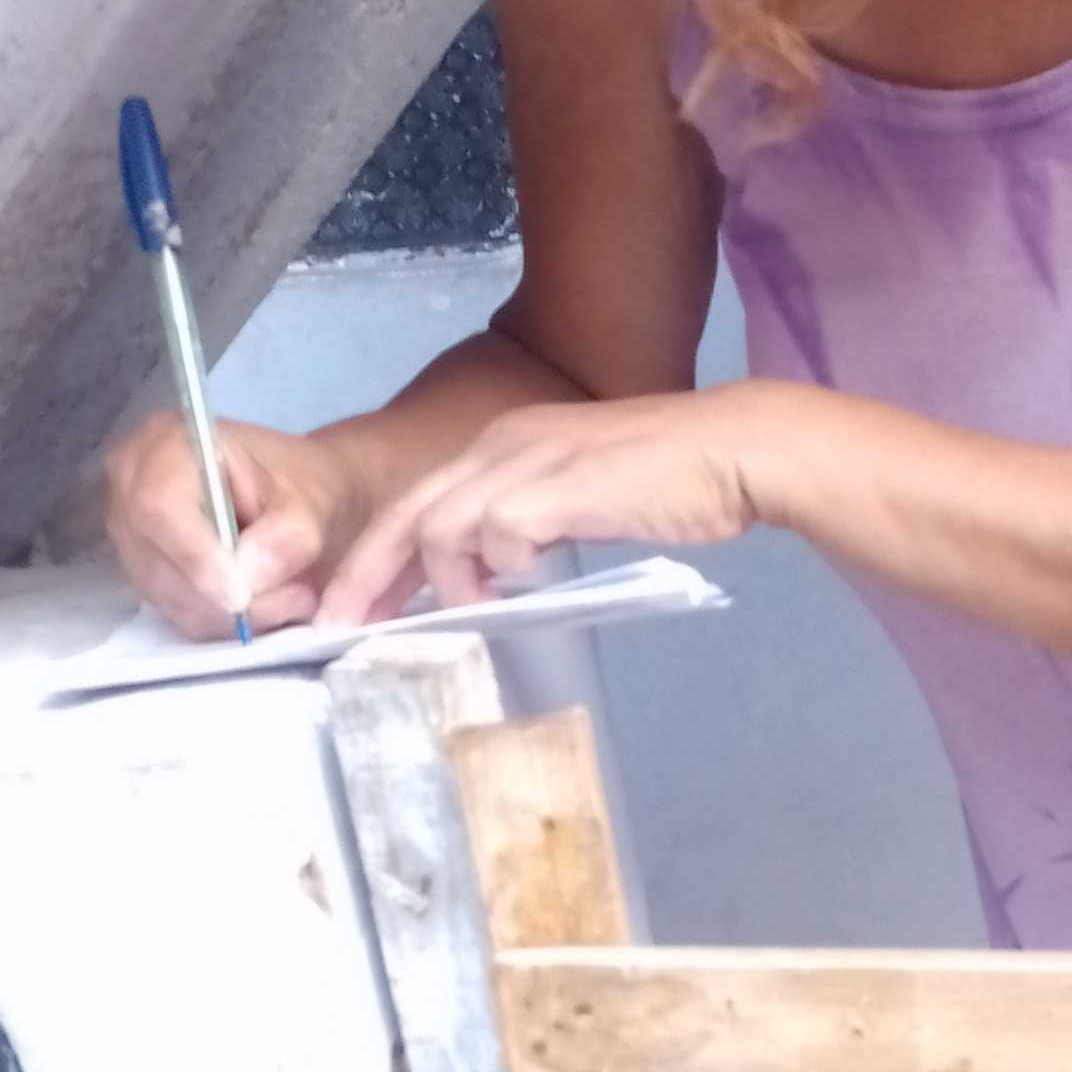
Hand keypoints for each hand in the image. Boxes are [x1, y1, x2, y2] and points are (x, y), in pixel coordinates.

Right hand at [103, 412, 355, 637]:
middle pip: (159, 562)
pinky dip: (229, 623)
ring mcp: (133, 535)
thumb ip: (288, 536)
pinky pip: (180, 616)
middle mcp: (132, 488)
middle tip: (299, 598)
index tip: (240, 596)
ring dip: (237, 615)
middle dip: (227, 597)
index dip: (194, 557)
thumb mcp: (312, 500)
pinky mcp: (147, 575)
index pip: (158, 507)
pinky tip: (270, 605)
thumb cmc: (301, 484)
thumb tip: (247, 578)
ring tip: (296, 597)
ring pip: (172, 598)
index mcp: (166, 444)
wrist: (299, 496)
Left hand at [315, 385, 775, 627]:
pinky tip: (522, 585)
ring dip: (442, 580)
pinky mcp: (560, 485)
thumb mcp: (580, 494)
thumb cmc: (670, 478)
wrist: (731, 450)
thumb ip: (534, 522)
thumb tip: (501, 567)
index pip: (419, 501)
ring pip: (443, 524)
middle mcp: (503, 444)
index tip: (356, 607)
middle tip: (341, 626)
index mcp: (504, 445)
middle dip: (368, 573)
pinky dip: (499, 566)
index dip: (379, 556)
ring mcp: (529, 461)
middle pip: (408, 511)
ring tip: (461, 616)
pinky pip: (500, 532)